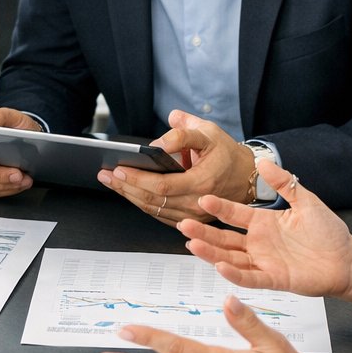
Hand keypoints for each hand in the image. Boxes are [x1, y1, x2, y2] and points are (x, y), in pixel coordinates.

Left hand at [96, 109, 248, 222]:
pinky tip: (128, 192)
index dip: (138, 179)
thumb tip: (157, 144)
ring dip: (129, 196)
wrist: (245, 176)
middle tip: (106, 175)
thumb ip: (183, 132)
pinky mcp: (190, 219)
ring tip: (111, 182)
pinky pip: (160, 214)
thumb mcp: (208, 133)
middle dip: (125, 187)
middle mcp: (197, 203)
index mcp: (203, 182)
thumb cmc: (225, 153)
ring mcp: (193, 215)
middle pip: (153, 200)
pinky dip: (141, 203)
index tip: (119, 170)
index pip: (162, 186)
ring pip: (154, 209)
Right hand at [179, 159, 351, 297]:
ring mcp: (264, 262)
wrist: (348, 260)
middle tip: (184, 224)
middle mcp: (258, 243)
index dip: (218, 208)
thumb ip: (284, 182)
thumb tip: (263, 161)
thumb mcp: (306, 201)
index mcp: (263, 224)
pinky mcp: (274, 279)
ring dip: (210, 252)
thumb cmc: (329, 233)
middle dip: (203, 231)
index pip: (234, 215)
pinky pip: (250, 277)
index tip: (202, 198)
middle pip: (224, 239)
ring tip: (191, 243)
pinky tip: (219, 266)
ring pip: (230, 258)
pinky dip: (234, 274)